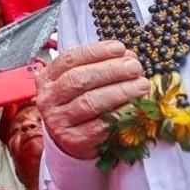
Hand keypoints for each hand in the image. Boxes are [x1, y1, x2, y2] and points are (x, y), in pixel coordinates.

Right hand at [35, 40, 150, 159]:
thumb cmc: (76, 102)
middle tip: (135, 66)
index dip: (95, 52)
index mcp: (47, 78)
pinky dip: (120, 114)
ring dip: (119, 91)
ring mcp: (59, 121)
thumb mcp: (76, 81)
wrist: (68, 139)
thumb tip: (127, 56)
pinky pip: (100, 126)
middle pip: (79, 79)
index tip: (119, 48)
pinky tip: (135, 106)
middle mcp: (48, 99)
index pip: (70, 59)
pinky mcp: (75, 141)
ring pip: (90, 102)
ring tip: (141, 84)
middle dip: (111, 70)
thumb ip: (96, 66)